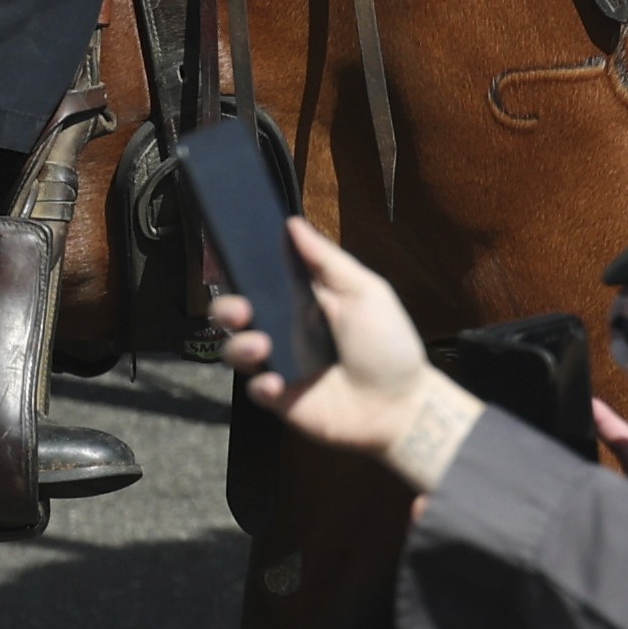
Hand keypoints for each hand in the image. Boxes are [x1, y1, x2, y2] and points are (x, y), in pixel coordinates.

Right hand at [211, 212, 463, 476]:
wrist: (400, 405)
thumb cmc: (387, 343)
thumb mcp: (364, 292)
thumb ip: (327, 260)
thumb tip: (292, 223)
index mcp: (304, 299)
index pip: (262, 279)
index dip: (243, 269)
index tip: (230, 257)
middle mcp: (285, 328)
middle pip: (237, 313)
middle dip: (227, 308)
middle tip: (240, 310)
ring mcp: (280, 364)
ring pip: (236, 350)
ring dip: (240, 345)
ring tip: (261, 347)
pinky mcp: (279, 398)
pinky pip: (254, 388)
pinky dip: (260, 385)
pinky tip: (277, 384)